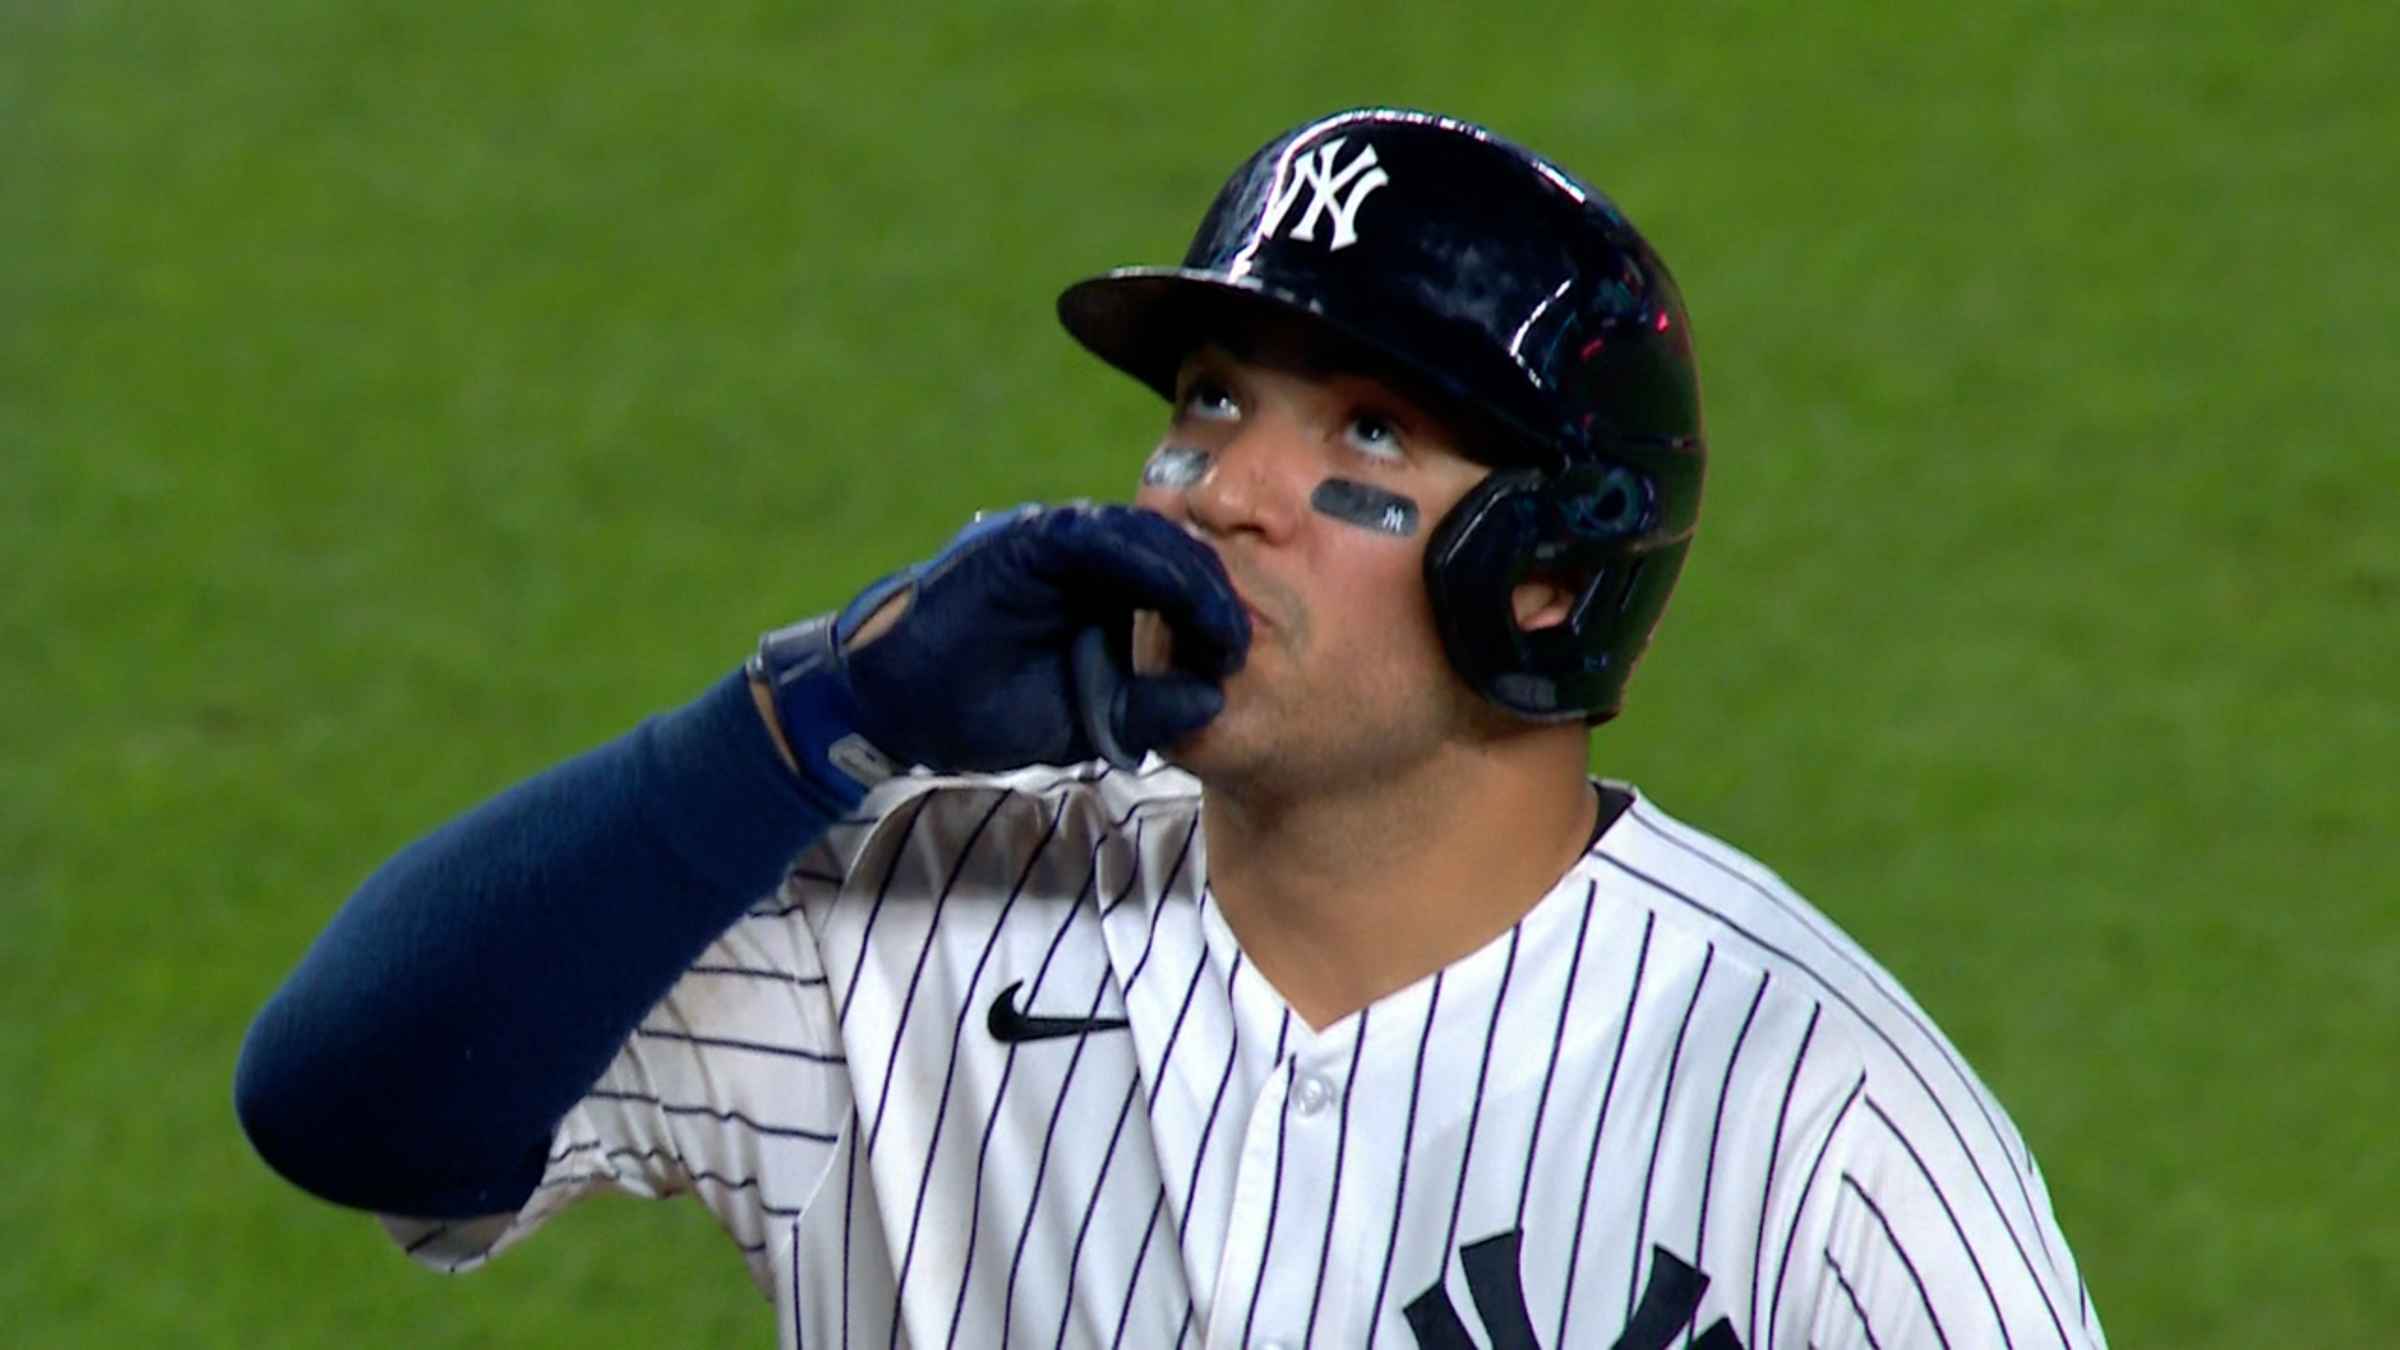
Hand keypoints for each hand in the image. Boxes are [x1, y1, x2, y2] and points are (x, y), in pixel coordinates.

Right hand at [751, 504, 1248, 787]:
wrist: (895, 705)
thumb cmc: (982, 711)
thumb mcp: (1083, 723)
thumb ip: (1145, 712)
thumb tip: (1213, 702)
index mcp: (1101, 600)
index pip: (1177, 589)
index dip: (1217, 617)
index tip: (1244, 658)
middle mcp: (1085, 564)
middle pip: (1173, 555)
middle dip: (1216, 595)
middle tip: (1243, 642)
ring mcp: (1056, 545)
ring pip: (1144, 536)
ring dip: (1191, 576)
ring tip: (1222, 625)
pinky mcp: (1026, 540)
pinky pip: (1096, 533)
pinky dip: (1141, 557)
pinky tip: (1173, 592)